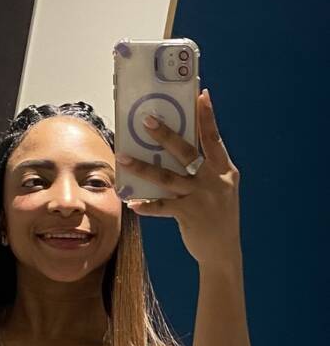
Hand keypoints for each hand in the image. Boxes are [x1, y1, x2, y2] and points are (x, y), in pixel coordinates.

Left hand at [115, 89, 241, 266]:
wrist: (224, 250)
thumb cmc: (217, 215)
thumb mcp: (220, 188)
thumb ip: (204, 170)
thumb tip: (175, 149)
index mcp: (224, 170)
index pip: (214, 138)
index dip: (208, 117)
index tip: (201, 94)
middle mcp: (214, 180)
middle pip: (186, 152)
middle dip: (165, 135)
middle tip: (147, 120)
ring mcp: (201, 197)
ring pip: (166, 177)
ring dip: (142, 167)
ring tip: (122, 158)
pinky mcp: (188, 214)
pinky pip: (161, 206)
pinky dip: (145, 204)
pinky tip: (131, 202)